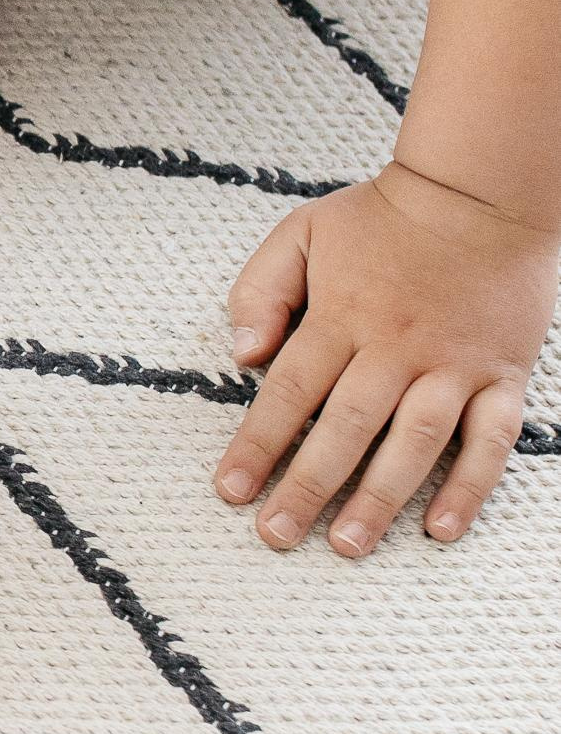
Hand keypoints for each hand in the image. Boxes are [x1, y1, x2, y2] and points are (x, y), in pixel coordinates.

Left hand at [217, 162, 556, 553]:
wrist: (482, 189)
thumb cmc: (385, 216)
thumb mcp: (303, 232)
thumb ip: (262, 290)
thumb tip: (241, 354)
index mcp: (341, 316)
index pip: (289, 391)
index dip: (258, 445)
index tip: (231, 491)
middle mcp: (396, 346)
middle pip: (345, 427)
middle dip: (307, 485)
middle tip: (277, 535)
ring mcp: (453, 364)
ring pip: (414, 440)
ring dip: (380, 496)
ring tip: (347, 544)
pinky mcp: (502, 375)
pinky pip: (490, 439)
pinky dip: (470, 485)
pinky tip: (442, 528)